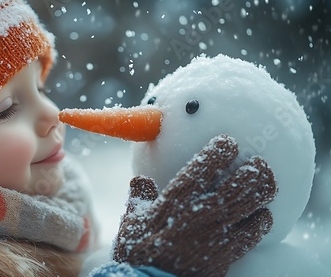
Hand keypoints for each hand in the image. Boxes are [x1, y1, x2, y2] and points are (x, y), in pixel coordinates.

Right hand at [112, 134, 277, 276]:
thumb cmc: (138, 251)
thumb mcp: (131, 220)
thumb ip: (139, 196)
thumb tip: (141, 180)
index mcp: (175, 201)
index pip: (203, 168)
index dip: (220, 151)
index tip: (228, 142)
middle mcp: (200, 213)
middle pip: (240, 184)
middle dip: (254, 169)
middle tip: (258, 163)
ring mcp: (217, 234)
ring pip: (253, 205)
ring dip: (264, 191)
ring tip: (265, 183)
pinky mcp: (227, 254)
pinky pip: (255, 233)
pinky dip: (262, 220)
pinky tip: (260, 216)